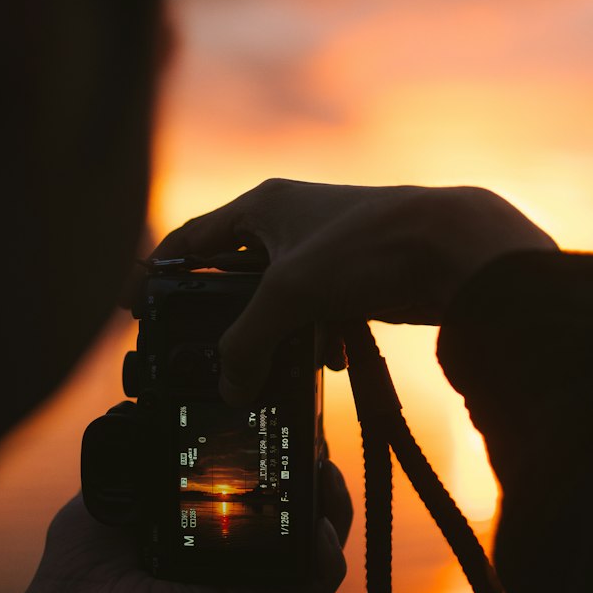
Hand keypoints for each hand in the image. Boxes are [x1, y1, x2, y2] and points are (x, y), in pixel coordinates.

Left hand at [2, 460, 351, 592]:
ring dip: (337, 511)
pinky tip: (316, 531)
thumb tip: (141, 411)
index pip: (267, 486)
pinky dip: (327, 563)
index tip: (291, 425)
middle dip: (324, 476)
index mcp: (208, 519)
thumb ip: (134, 452)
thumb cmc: (82, 561)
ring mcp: (250, 577)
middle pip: (307, 512)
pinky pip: (310, 591)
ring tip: (326, 482)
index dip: (287, 457)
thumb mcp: (111, 488)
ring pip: (322, 548)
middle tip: (316, 448)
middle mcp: (237, 549)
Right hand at [150, 179, 556, 402]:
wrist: (458, 251)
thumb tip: (233, 386)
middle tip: (194, 354)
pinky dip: (309, 341)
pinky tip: (316, 365)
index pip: (189, 240)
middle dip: (216, 316)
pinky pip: (313, 315)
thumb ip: (248, 342)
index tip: (134, 307)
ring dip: (267, 335)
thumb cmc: (373, 245)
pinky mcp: (355, 279)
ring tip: (253, 370)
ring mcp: (323, 251)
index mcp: (262, 206)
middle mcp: (289, 222)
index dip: (157, 273)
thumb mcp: (292, 293)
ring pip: (275, 300)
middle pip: (230, 274)